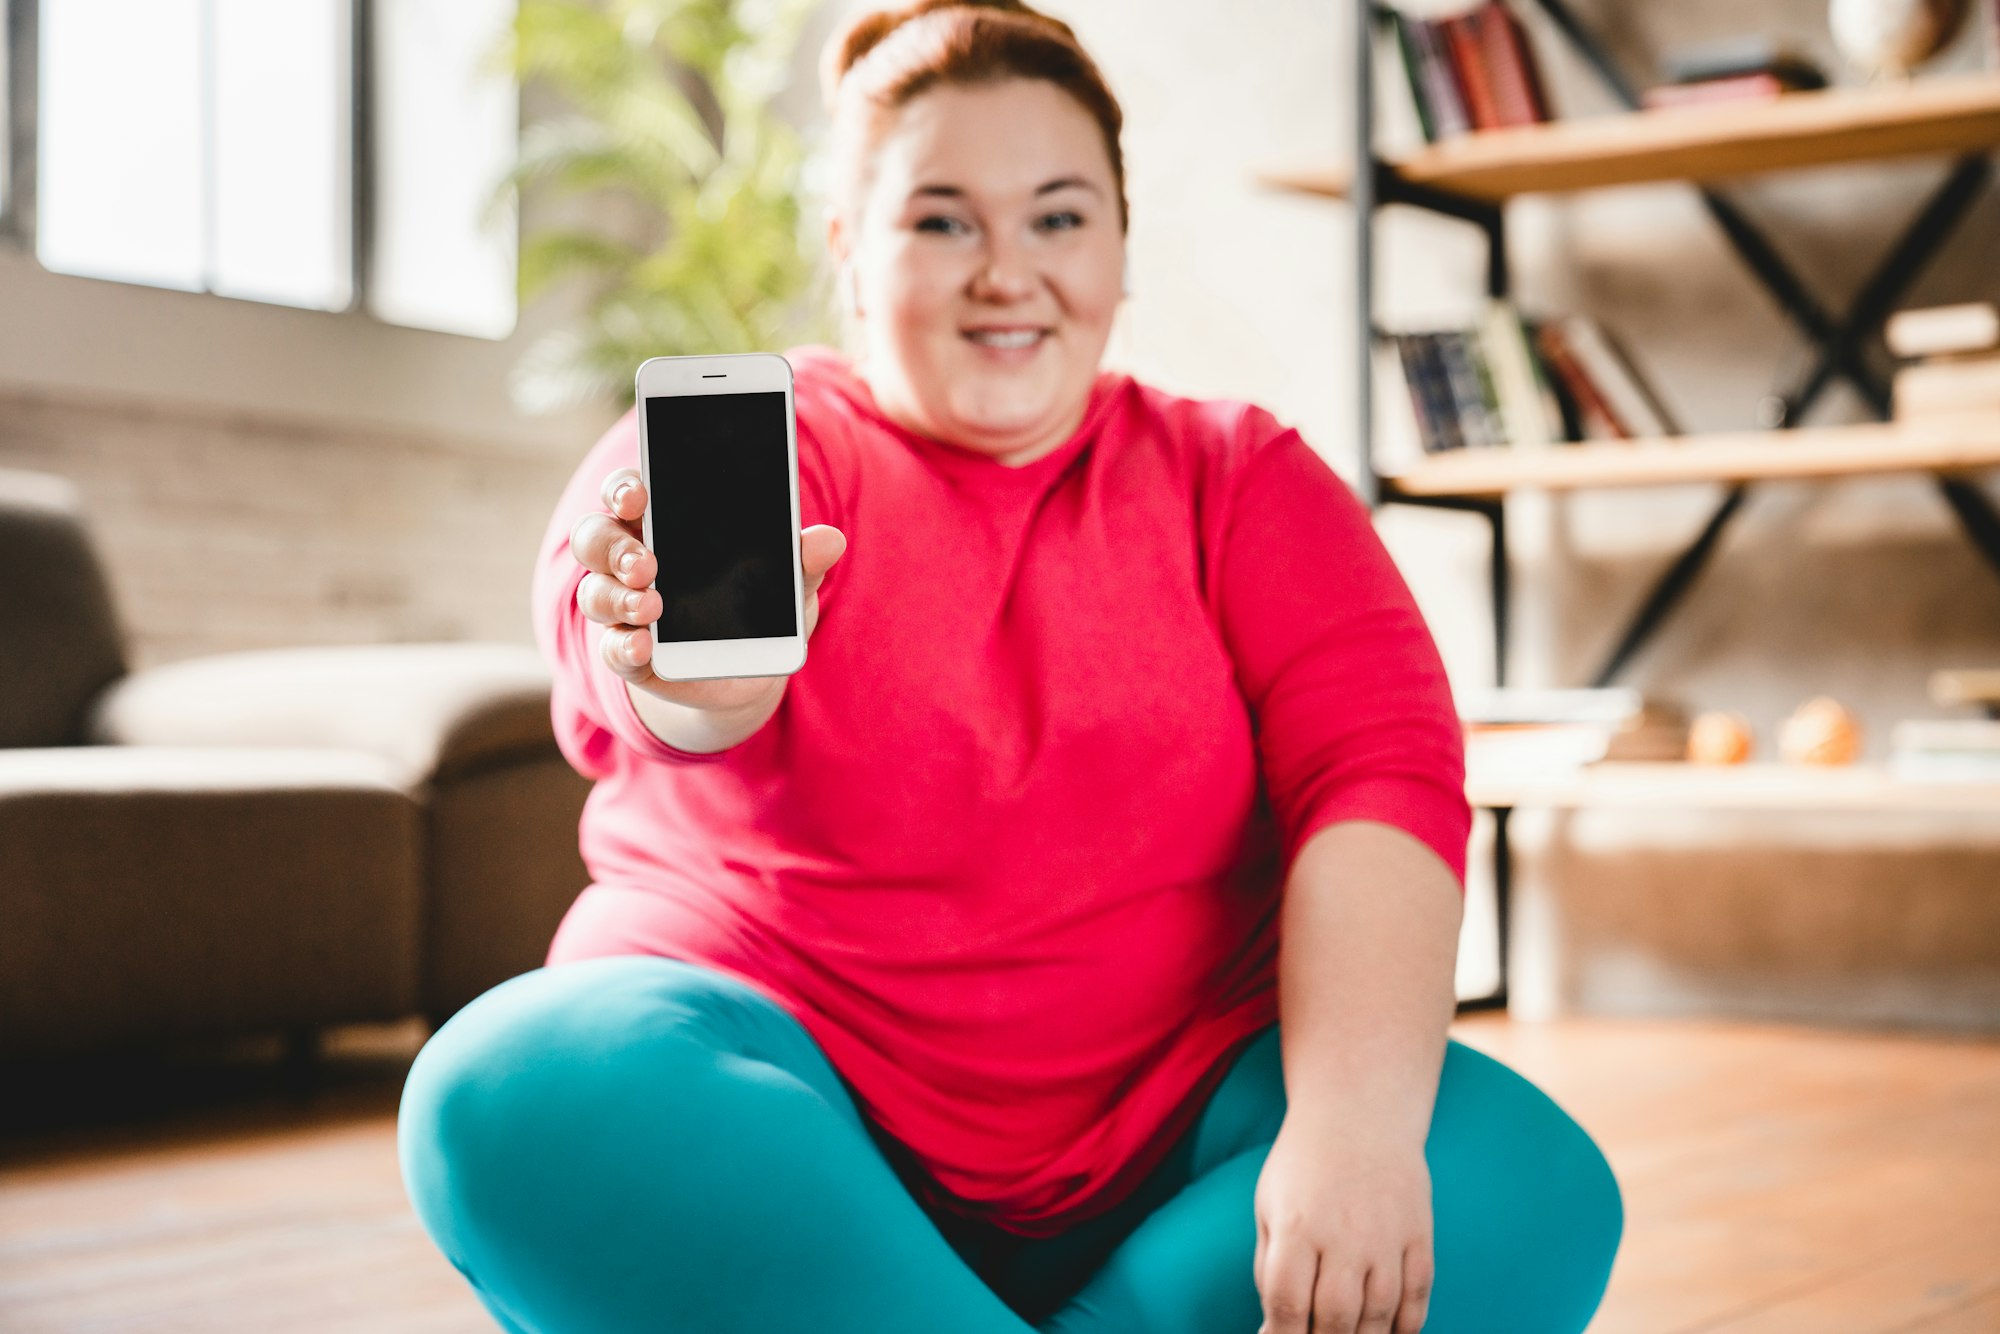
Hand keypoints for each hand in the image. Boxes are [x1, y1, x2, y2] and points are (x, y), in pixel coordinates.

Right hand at [569, 466, 846, 716]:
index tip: (638, 494)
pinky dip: (623, 648)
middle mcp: (628, 559)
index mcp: (661, 523)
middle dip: (614, 547)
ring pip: (595, 593)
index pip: (627, 492)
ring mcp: (623, 608)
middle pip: (596, 538)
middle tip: (646, 562)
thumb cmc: (761, 601)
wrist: (755, 665)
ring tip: (651, 607)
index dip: (624, 489)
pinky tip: (643, 648)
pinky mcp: (630, 655)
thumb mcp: (787, 581)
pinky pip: (612, 649)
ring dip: (618, 598)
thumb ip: (801, 560)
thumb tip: (830, 539)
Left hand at [1253, 1112, 1433, 1333]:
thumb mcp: (1269, 1208)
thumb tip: (1273, 1329)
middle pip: (1335, 1316)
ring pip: (1379, 1314)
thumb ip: (1269, 1270)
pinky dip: (1406, 1326)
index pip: (1287, 1301)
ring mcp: (1387, 1236)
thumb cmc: (1303, 1168)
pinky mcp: (1419, 1235)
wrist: (1359, 1115)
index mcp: (1296, 1226)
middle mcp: (1343, 1234)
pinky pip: (1418, 1296)